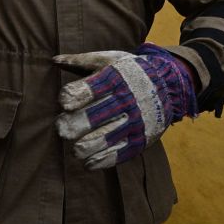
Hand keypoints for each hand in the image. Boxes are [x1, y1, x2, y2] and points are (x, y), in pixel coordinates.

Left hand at [54, 45, 197, 169]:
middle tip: (62, 130)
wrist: (169, 84)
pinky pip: (122, 152)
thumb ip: (80, 62)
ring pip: (108, 137)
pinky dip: (104, 160)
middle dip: (77, 125)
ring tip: (76, 150)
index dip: (76, 96)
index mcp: (114, 79)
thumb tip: (54, 60)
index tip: (64, 103)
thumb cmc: (129, 71)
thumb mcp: (108, 60)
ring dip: (88, 146)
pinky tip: (88, 164)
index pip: (93, 88)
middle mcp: (126, 100)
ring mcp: (136, 121)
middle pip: (98, 116)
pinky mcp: (143, 138)